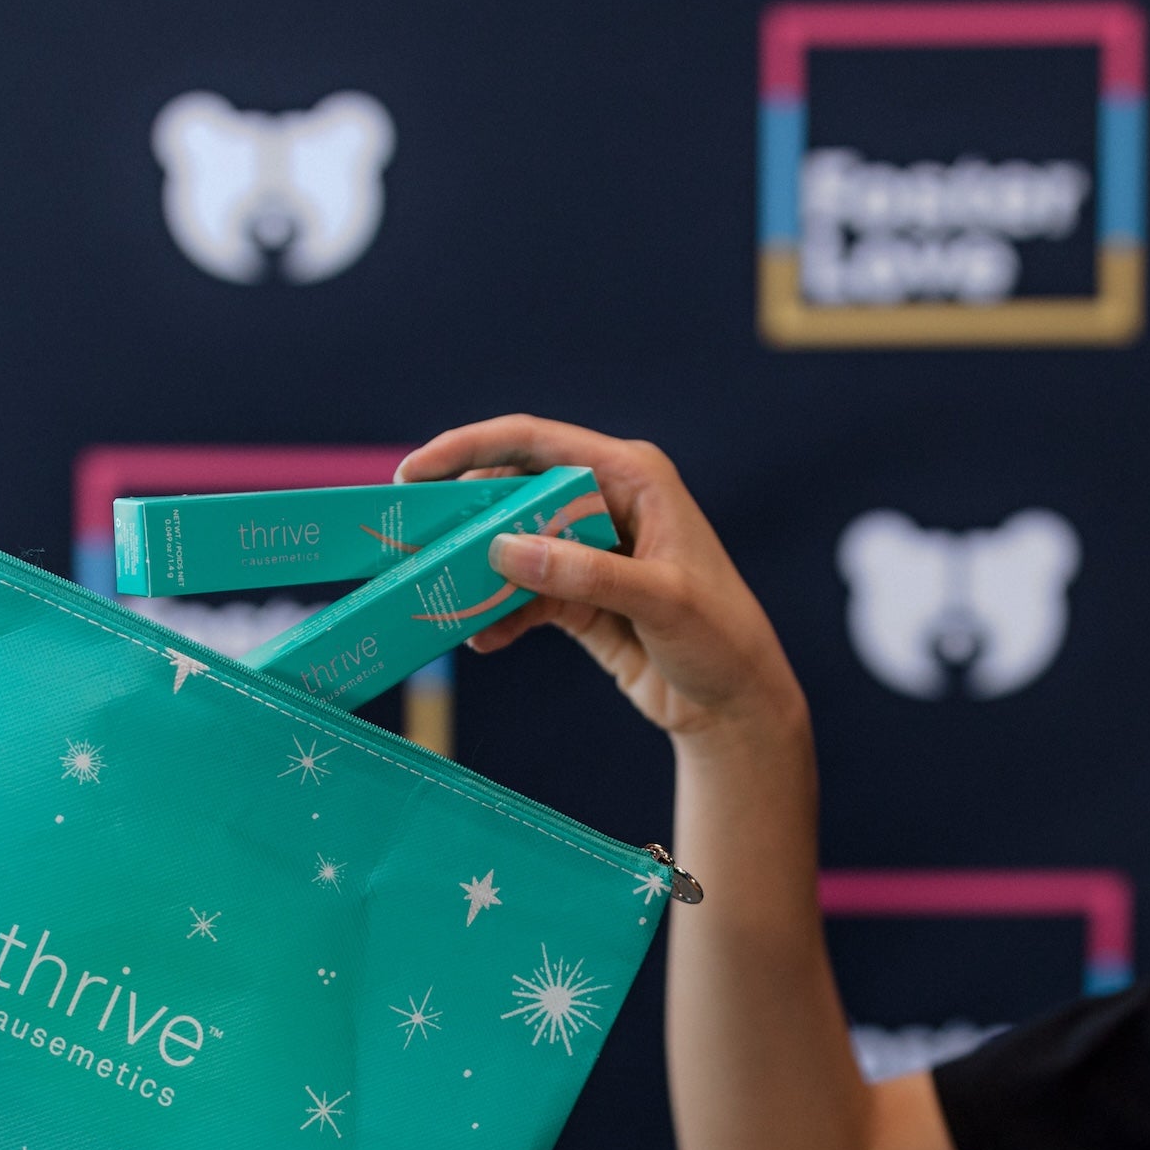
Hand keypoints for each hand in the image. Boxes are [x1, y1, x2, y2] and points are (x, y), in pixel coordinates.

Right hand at [398, 415, 807, 742]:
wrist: (737, 706)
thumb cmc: (720, 639)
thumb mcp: (660, 602)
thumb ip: (586, 574)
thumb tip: (503, 548)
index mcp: (633, 476)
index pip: (537, 443)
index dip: (470, 448)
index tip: (415, 472)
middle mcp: (607, 502)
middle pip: (514, 491)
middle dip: (463, 517)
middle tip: (412, 539)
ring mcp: (591, 550)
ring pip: (512, 546)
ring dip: (477, 574)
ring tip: (443, 600)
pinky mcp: (580, 595)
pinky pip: (523, 595)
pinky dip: (499, 615)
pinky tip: (482, 640)